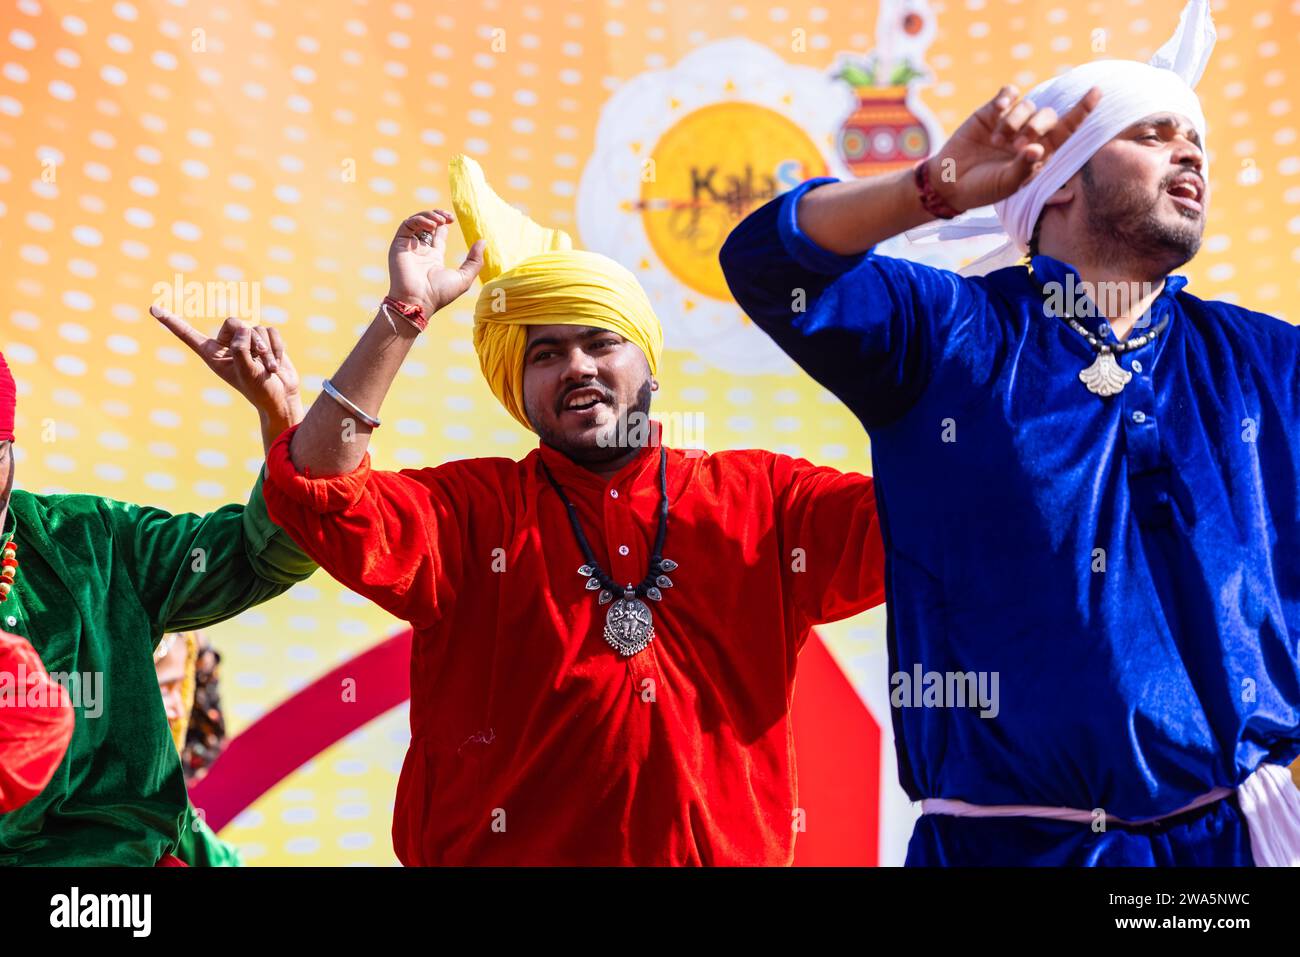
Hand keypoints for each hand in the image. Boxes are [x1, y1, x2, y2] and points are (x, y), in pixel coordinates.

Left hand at [150, 307, 303, 446]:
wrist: (282, 397)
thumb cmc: (260, 390)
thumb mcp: (246, 372)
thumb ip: (240, 349)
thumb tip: (244, 330)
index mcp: (212, 355)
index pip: (188, 334)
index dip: (171, 321)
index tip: (153, 308)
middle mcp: (227, 345)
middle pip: (233, 323)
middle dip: (249, 338)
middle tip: (259, 355)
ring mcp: (247, 341)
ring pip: (256, 329)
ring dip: (267, 350)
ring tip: (270, 368)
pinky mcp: (265, 340)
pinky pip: (271, 331)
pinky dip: (277, 347)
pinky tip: (277, 363)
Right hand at [387, 209, 485, 316]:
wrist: (418, 300)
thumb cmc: (440, 294)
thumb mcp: (464, 278)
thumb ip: (474, 260)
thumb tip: (483, 241)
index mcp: (434, 258)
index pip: (437, 235)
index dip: (443, 223)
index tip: (452, 219)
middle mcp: (420, 251)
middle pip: (426, 225)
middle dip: (437, 216)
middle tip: (449, 217)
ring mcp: (409, 247)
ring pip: (416, 222)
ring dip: (429, 216)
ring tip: (441, 220)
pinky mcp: (399, 244)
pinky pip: (407, 225)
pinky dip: (419, 220)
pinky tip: (432, 225)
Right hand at [925, 84, 1101, 212]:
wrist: (949, 182)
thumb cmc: (982, 188)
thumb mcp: (1005, 184)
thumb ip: (1023, 168)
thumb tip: (1038, 148)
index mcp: (1040, 153)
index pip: (1068, 129)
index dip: (1082, 110)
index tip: (1097, 92)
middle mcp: (1029, 135)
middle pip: (1048, 115)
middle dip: (1037, 125)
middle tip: (1017, 144)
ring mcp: (1011, 122)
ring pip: (1027, 105)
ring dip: (1015, 120)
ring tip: (996, 140)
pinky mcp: (992, 111)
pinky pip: (1009, 94)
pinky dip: (1007, 99)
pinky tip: (997, 110)